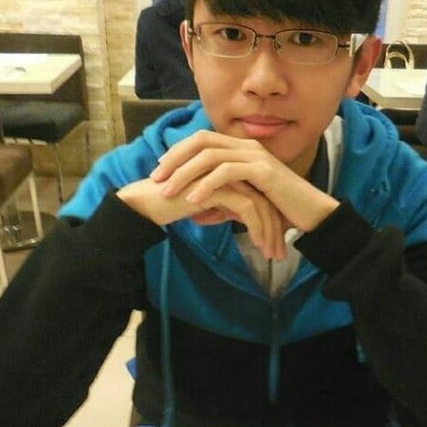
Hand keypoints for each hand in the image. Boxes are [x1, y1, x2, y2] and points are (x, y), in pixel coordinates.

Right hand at [117, 176, 286, 259]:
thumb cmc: (171, 204)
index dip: (271, 223)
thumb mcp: (206, 207)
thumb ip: (223, 208)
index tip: (274, 247)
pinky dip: (255, 226)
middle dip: (276, 230)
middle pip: (265, 200)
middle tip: (279, 254)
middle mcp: (231, 171)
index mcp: (229, 174)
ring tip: (271, 254)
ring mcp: (225, 177)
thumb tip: (241, 219)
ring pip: (260, 204)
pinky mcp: (218, 186)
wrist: (146, 202)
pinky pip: (246, 207)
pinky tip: (256, 244)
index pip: (260, 198)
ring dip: (269, 231)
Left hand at [150, 130, 339, 232]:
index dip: (177, 152)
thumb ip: (220, 205)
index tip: (159, 170)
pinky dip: (207, 185)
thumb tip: (194, 214)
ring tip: (168, 191)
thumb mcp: (243, 205)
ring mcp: (255, 155)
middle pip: (200, 141)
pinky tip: (193, 199)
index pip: (201, 140)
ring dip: (184, 173)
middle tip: (155, 178)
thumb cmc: (279, 209)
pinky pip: (227, 172)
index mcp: (241, 149)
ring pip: (210, 156)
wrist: (311, 213)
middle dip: (174, 159)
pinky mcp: (263, 170)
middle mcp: (246, 146)